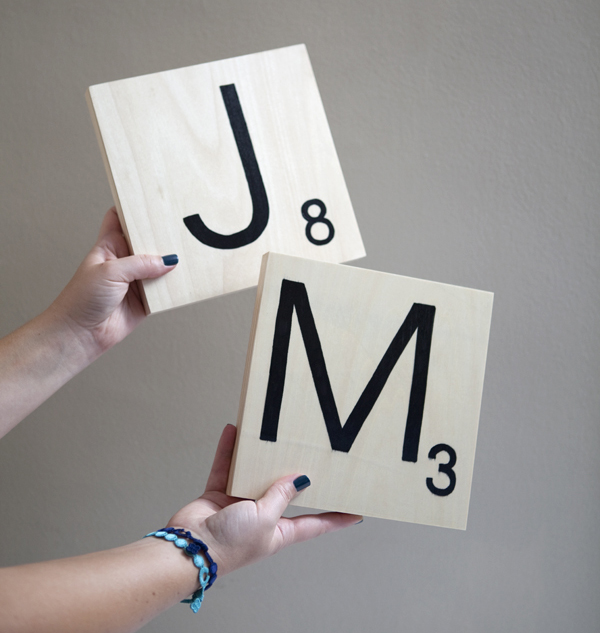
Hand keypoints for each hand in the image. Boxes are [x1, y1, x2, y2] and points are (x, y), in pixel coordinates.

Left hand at [50, 207, 176, 356]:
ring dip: (172, 264)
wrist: (81, 333)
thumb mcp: (111, 272)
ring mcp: (136, 280)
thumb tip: (169, 260)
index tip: (152, 200)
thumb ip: (141, 263)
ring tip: (189, 253)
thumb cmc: (82, 299)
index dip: (133, 208)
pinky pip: (165, 291)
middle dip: (162, 236)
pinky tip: (185, 280)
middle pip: (148, 242)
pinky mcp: (146, 300)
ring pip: (159, 266)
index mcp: (110, 245)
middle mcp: (125, 261)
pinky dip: (175, 287)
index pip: (121, 218)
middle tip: (180, 228)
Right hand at [167, 425, 361, 575]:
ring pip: (254, 474)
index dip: (336, 518)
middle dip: (294, 474)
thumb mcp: (265, 520)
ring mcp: (240, 506)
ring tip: (269, 435)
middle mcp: (262, 517)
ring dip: (258, 457)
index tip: (356, 511)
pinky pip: (226, 468)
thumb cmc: (229, 546)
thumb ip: (281, 496)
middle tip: (310, 453)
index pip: (315, 523)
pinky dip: (229, 451)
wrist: (191, 549)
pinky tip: (233, 433)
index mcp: (279, 532)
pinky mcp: (218, 496)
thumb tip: (300, 480)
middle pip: (284, 492)